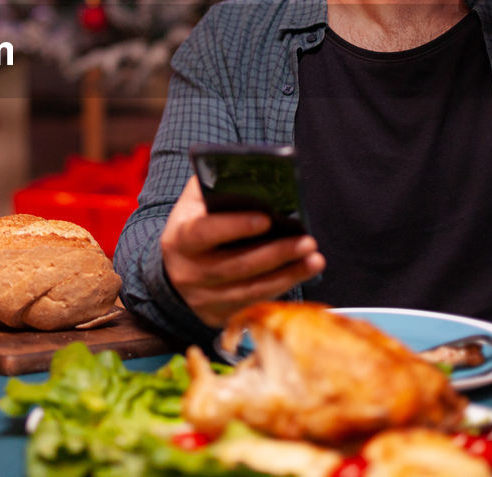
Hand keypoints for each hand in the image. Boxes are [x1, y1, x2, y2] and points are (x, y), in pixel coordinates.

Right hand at [160, 175, 323, 327]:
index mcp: (178, 238)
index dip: (235, 226)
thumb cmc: (195, 224)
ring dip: (286, 275)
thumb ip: (217, 187)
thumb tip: (256, 176)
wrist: (176, 265)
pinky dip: (280, 290)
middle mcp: (187, 272)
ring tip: (314, 259)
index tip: (267, 219)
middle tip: (308, 241)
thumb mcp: (196, 202)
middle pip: (235, 266)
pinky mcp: (217, 316)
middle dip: (275, 254)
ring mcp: (202, 299)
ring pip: (249, 290)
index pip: (205, 232)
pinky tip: (299, 275)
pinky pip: (254, 305)